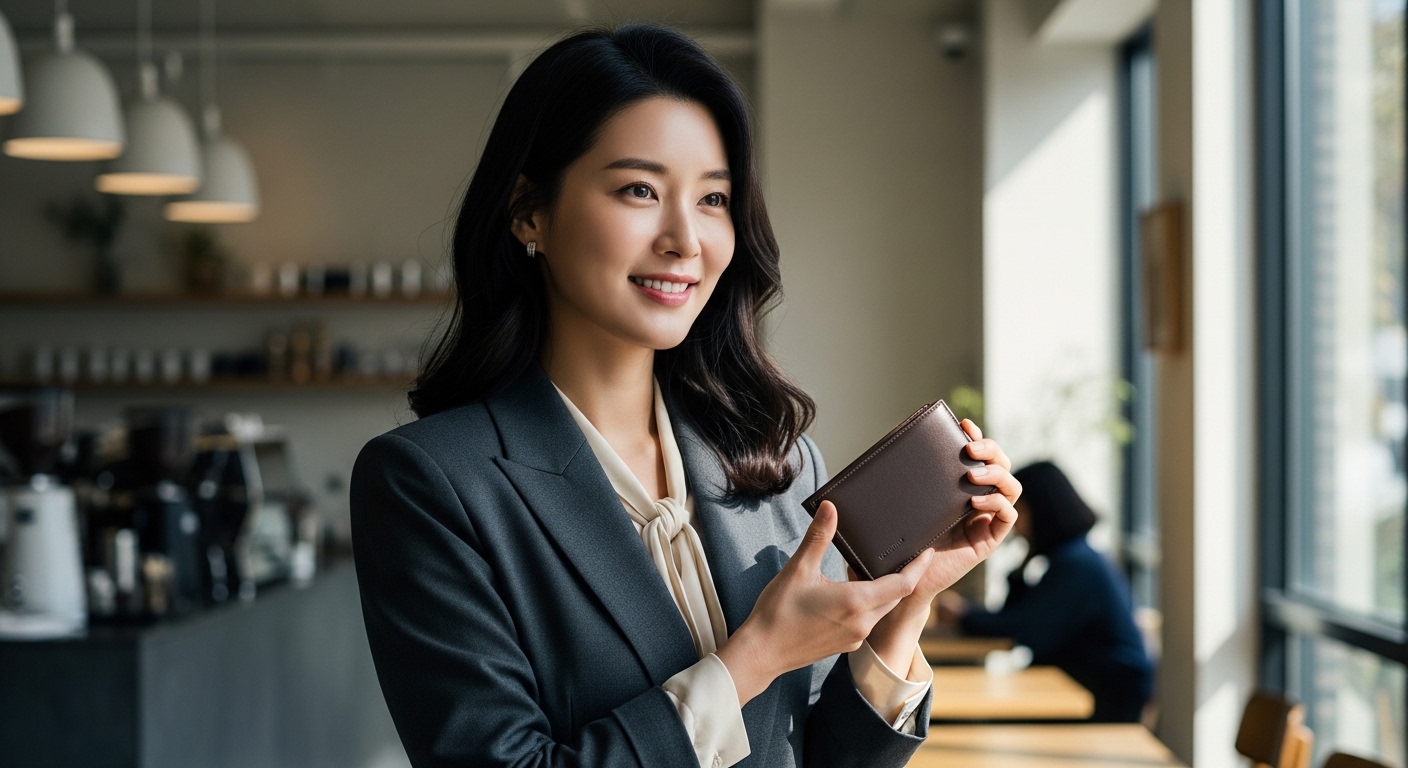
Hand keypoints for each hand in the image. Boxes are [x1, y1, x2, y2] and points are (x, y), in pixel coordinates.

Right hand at [715, 501, 933, 705]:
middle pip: (896, 597)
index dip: (918, 568)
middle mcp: (862, 622)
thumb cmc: (778, 611)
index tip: (927, 552)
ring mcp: (855, 636)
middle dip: (905, 577)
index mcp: (856, 601)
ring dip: (886, 592)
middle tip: (908, 556)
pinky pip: (868, 621)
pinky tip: (857, 594)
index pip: (902, 584)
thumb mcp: (799, 569)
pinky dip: (870, 605)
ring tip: (884, 571)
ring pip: (882, 610)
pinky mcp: (845, 645)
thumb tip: (830, 507)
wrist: (762, 652)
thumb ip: (818, 537)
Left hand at [865, 420, 1019, 670]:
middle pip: (1001, 465)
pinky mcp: (987, 540)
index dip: (977, 436)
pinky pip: (1007, 517)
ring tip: (972, 474)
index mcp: (955, 487)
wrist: (898, 585)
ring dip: (996, 474)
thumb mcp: (894, 507)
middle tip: (970, 448)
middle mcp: (975, 499)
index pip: (978, 455)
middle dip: (991, 450)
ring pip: (1011, 487)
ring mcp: (984, 519)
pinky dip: (997, 503)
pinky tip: (975, 500)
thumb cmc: (892, 545)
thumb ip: (891, 482)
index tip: (964, 424)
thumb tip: (879, 450)